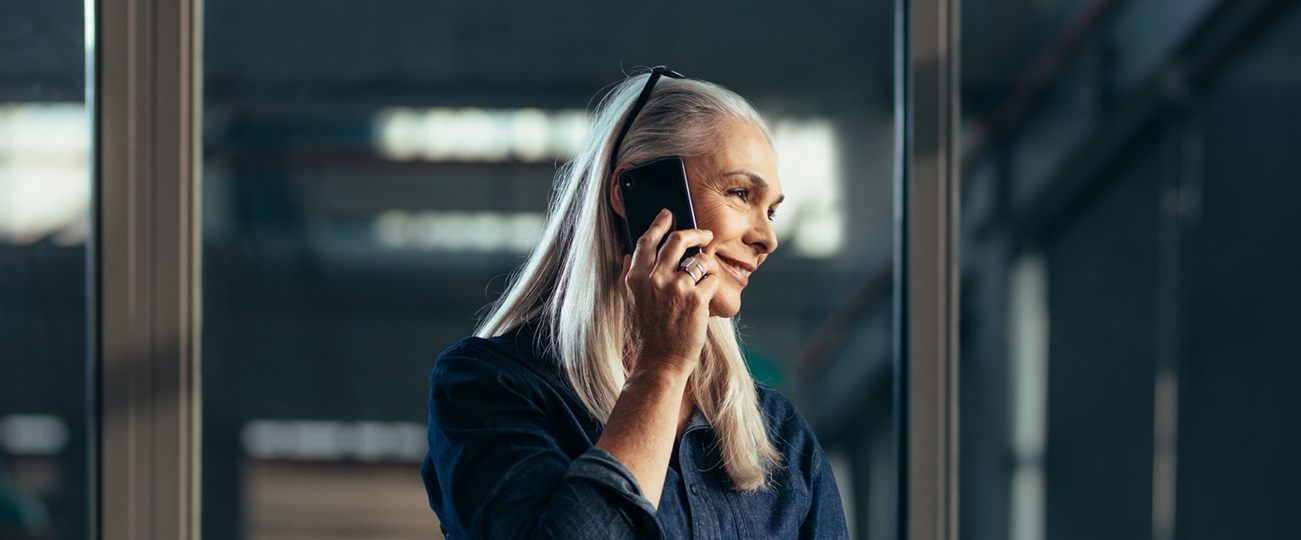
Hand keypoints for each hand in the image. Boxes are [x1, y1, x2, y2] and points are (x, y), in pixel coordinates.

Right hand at [622, 209, 720, 377]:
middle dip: (694, 232)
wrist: (659, 363)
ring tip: (704, 274)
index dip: (660, 223)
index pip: (647, 240)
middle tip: (703, 233)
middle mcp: (654, 278)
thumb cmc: (646, 336)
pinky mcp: (697, 299)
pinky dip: (711, 286)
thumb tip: (628, 255)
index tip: (669, 214)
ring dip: (706, 264)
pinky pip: (711, 279)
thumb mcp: (629, 303)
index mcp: (635, 278)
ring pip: (700, 259)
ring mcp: (676, 288)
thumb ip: (629, 277)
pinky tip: (706, 298)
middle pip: (677, 240)